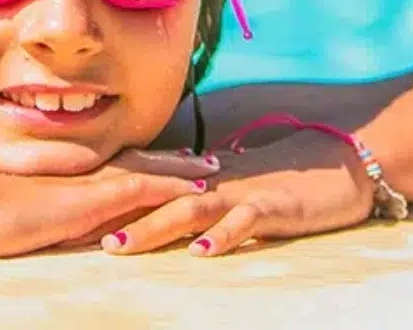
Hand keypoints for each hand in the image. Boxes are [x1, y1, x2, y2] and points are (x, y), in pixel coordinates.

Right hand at [0, 149, 219, 257]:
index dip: (144, 163)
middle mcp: (83, 173)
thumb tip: (51, 224)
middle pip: (139, 161)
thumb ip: (40, 214)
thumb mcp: (17, 213)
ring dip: (183, 172)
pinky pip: (143, 190)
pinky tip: (197, 193)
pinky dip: (172, 188)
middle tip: (207, 161)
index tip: (168, 161)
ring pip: (149, 171)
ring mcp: (90, 184)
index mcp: (66, 176)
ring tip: (215, 173)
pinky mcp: (93, 200)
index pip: (114, 165)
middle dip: (173, 162)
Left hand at [99, 132, 373, 256]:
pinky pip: (244, 222)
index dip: (112, 207)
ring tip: (120, 247)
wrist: (339, 161)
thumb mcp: (236, 193)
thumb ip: (201, 199)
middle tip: (77, 237)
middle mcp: (215, 185)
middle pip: (157, 200)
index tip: (73, 223)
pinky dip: (222, 237)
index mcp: (203, 182)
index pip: (150, 193)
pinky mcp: (273, 206)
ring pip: (190, 209)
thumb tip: (164, 210)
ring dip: (153, 228)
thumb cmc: (285, 181)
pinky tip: (201, 252)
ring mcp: (242, 194)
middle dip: (116, 219)